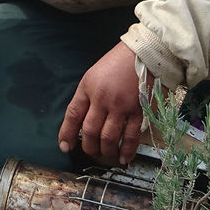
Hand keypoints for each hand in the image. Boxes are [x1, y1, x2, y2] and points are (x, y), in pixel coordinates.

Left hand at [58, 41, 149, 167]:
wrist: (145, 52)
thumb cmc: (119, 62)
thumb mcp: (94, 74)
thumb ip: (88, 96)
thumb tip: (82, 120)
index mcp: (88, 87)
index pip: (73, 115)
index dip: (67, 134)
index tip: (65, 146)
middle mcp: (102, 98)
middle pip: (90, 131)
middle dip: (88, 147)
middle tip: (90, 153)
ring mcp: (121, 106)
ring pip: (109, 137)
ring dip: (105, 152)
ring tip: (105, 157)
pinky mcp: (139, 110)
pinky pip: (131, 136)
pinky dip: (127, 149)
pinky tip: (123, 157)